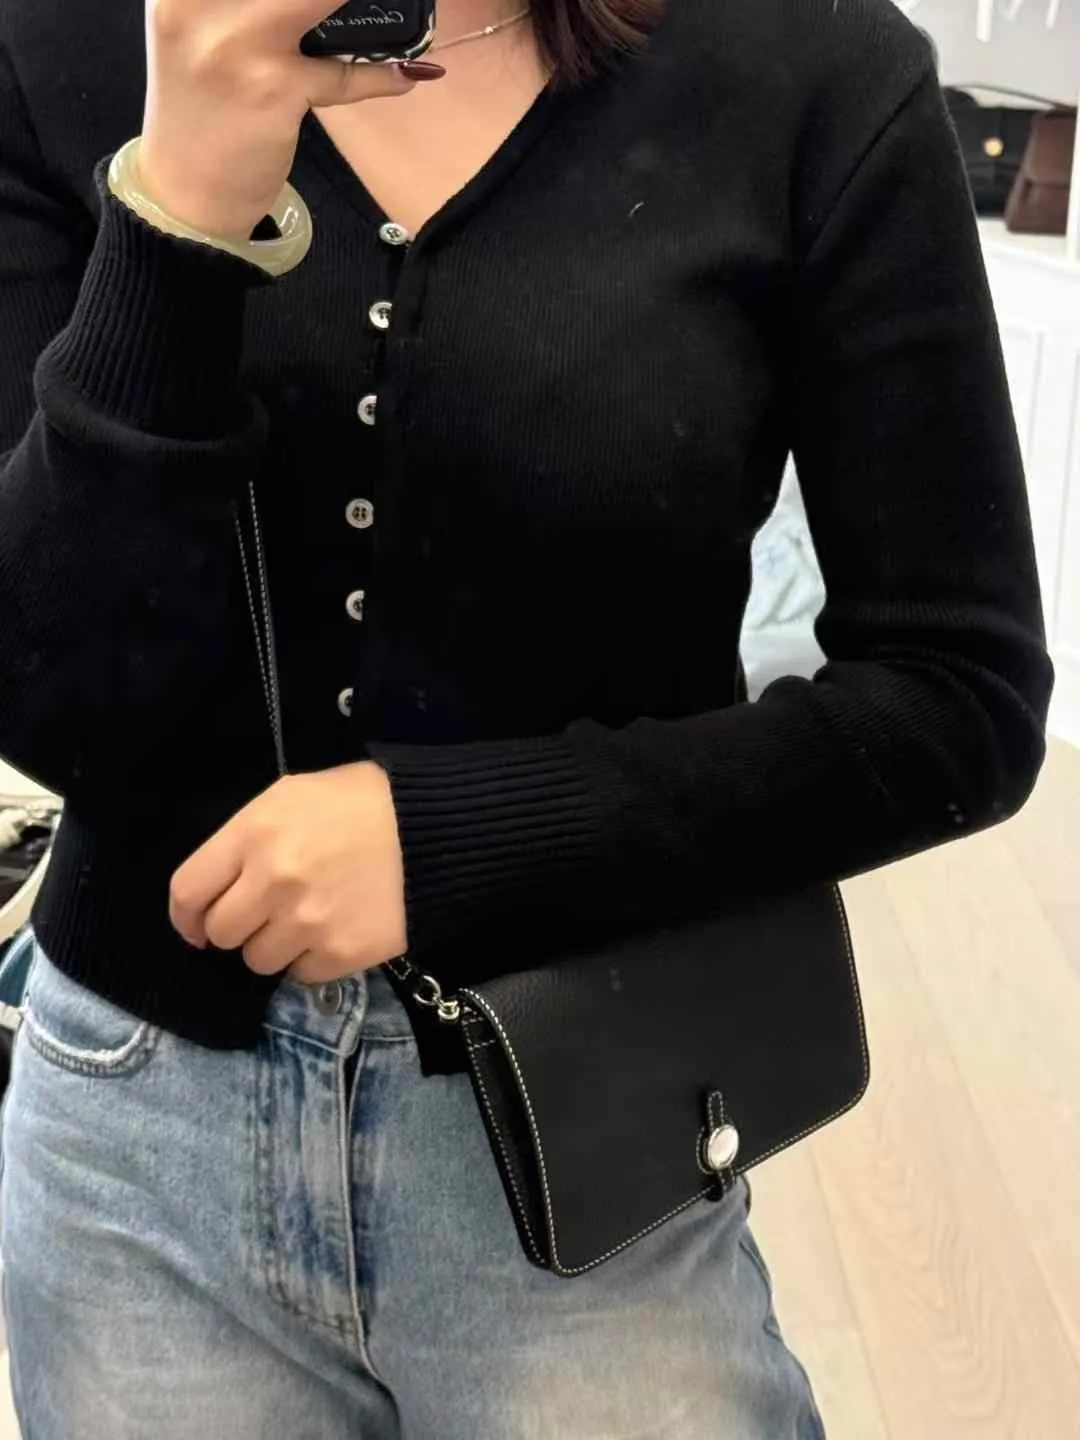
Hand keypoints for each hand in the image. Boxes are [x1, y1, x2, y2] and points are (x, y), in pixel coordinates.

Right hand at [139, 0, 440, 241]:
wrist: (186, 195)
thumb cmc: (202, 112)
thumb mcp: (203, 35)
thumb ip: (245, 4)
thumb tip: (328, 1)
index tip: (327, 1)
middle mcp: (197, 2)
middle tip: (380, 1)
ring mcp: (236, 43)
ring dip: (366, 8)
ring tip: (394, 13)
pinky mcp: (275, 89)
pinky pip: (343, 72)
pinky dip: (378, 74)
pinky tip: (404, 74)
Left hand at [168, 761, 406, 984]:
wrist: (433, 827)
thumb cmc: (359, 803)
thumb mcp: (292, 797)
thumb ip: (247, 838)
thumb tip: (218, 887)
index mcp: (253, 833)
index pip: (188, 892)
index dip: (186, 918)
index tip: (196, 927)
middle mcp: (272, 880)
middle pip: (221, 934)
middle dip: (239, 927)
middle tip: (268, 914)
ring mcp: (306, 921)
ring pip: (258, 961)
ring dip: (277, 946)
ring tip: (310, 919)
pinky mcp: (340, 952)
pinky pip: (302, 975)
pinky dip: (315, 959)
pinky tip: (337, 928)